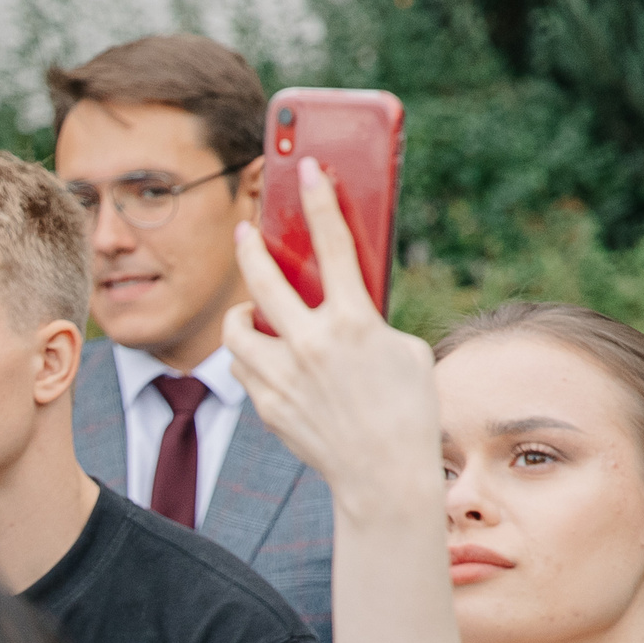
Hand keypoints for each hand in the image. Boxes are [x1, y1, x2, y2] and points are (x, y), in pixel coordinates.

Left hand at [222, 158, 438, 512]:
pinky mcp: (266, 405)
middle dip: (252, 247)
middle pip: (264, 280)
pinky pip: (244, 367)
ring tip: (249, 310)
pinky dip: (250, 355)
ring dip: (241, 314)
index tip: (310, 167)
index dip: (320, 200)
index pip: (334, 245)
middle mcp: (312, 345)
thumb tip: (339, 296)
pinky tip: (262, 354)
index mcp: (354, 323)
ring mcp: (283, 377)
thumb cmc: (406, 408)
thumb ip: (366, 316)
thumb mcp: (401, 349)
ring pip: (238, 330)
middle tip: (246, 230)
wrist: (382, 475)